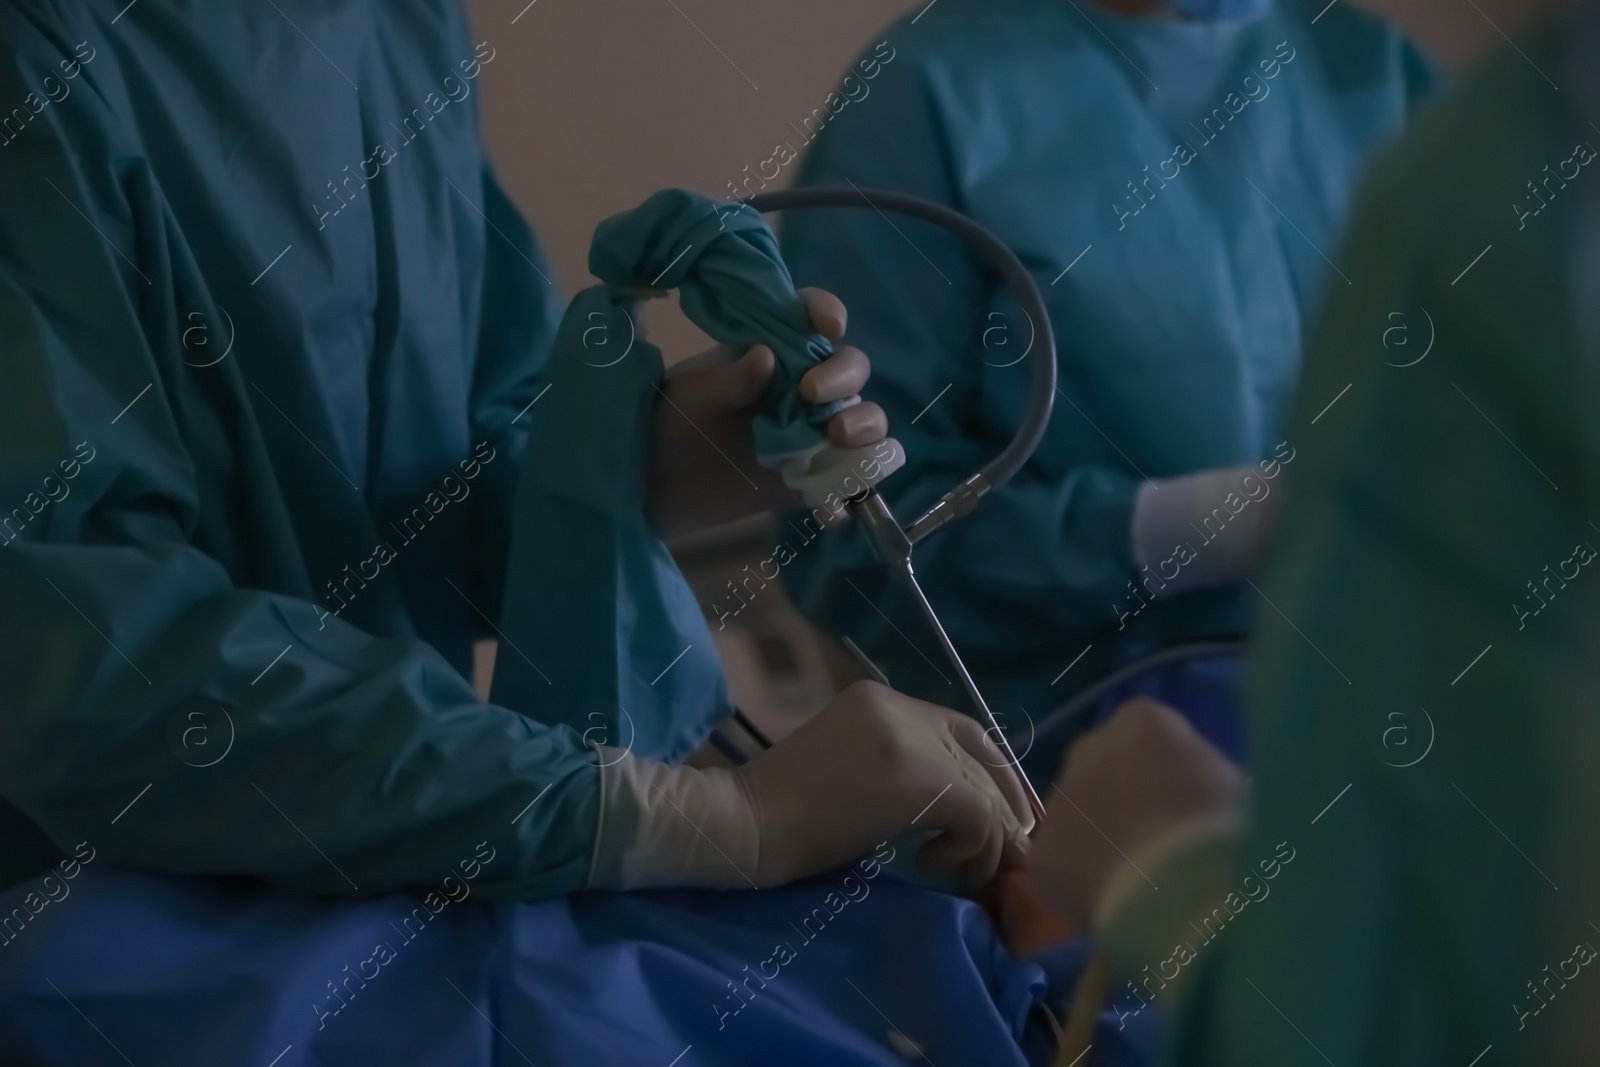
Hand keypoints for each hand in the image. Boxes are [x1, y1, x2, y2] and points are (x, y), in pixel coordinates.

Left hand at [646, 288, 886, 538]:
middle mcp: (804, 386)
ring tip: (838, 438)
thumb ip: (729, 379)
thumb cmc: (673, 422)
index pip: (812, 318)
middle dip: (844, 377)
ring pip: (865, 420)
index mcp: (776, 349)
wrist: (658, 484)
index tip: (830, 325)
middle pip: (850, 369)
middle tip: (812, 396)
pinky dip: (849, 493)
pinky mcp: (814, 476)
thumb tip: (765, 356)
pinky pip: (848, 481)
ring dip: (866, 426)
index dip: (828, 312)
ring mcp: (814, 432)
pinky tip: (829, 509)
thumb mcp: (693, 396)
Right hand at [735, 681, 1031, 891]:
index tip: (1003, 818)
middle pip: (983, 757)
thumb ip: (899, 771)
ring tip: (957, 874)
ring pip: (983, 790)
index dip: (994, 773)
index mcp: (879, 700)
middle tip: (1003, 859)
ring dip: (986, 842)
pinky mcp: (915, 779)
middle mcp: (899, 708)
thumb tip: (960, 810)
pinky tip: (932, 865)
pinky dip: (971, 849)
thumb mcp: (848, 773)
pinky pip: (977, 814)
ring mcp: (908, 739)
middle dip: (1003, 812)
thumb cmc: (778, 815)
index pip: (965, 729)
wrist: (741, 824)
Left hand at [1026, 699, 1243, 932]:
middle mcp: (1088, 748)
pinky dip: (1087, 886)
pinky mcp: (1043, 855)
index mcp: (1141, 721)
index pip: (1152, 738)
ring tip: (1142, 882)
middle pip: (1107, 773)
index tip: (1192, 809)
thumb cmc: (1227, 830)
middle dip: (1128, 803)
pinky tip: (1119, 907)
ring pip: (1081, 821)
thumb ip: (1204, 779)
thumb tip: (1199, 798)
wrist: (1185, 889)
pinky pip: (1067, 869)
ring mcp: (1059, 800)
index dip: (1173, 776)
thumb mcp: (1235, 787)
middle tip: (1162, 845)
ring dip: (1103, 842)